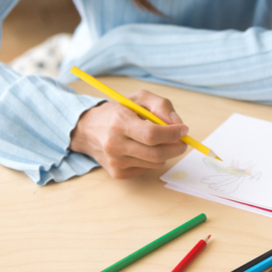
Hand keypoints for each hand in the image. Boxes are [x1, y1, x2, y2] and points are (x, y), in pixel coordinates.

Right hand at [70, 90, 188, 178]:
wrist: (88, 130)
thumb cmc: (118, 111)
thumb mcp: (138, 98)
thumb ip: (161, 105)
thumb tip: (178, 123)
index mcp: (119, 122)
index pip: (152, 135)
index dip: (172, 134)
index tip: (184, 130)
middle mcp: (115, 144)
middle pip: (157, 154)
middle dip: (176, 148)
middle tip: (182, 140)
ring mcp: (115, 162)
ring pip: (155, 163)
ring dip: (165, 153)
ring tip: (159, 141)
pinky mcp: (118, 173)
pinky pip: (147, 169)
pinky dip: (152, 160)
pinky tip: (142, 149)